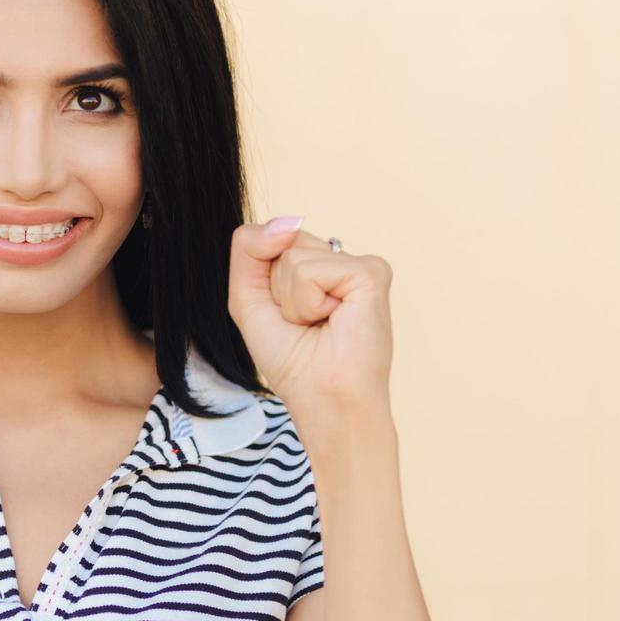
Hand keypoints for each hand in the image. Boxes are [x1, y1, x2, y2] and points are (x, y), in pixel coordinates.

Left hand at [227, 216, 393, 427]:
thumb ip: (249, 249)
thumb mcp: (248, 298)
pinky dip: (308, 302)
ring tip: (318, 324)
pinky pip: (310, 269)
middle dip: (276, 290)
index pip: (267, 239)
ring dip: (293, 301)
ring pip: (292, 255)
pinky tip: (333, 319)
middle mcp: (337, 260)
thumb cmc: (293, 360)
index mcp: (314, 265)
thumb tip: (287, 221)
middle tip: (304, 323)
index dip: (262, 281)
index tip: (284, 316)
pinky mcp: (370, 272)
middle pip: (279, 243)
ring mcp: (356, 264)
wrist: (324, 399)